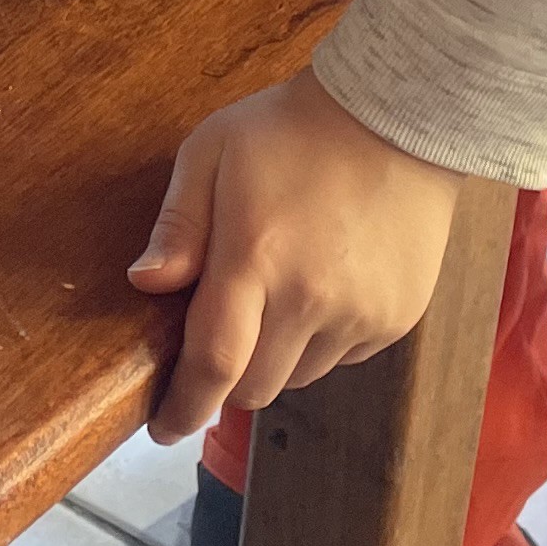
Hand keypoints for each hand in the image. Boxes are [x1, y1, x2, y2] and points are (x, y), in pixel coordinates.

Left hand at [127, 67, 461, 440]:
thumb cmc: (292, 128)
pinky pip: (343, 358)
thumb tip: (146, 283)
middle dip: (225, 377)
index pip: (213, 364)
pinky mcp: (397, 318)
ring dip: (275, 357)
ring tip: (276, 294)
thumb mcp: (213, 152)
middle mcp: (311, 299)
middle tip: (219, 335)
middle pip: (253, 388)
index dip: (183, 407)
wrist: (400, 117)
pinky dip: (320, 342)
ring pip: (299, 378)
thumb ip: (178, 224)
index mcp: (256, 259)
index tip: (163, 428)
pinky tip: (321, 286)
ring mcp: (361, 314)